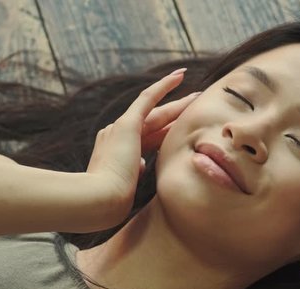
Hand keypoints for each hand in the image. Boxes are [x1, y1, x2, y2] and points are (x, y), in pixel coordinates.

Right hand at [85, 68, 198, 224]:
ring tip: (198, 95)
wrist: (101, 197)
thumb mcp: (127, 186)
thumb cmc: (114, 200)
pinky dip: (163, 86)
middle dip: (175, 115)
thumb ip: (134, 173)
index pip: (148, 141)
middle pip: (154, 124)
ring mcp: (120, 129)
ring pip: (157, 112)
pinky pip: (148, 99)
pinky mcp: (127, 124)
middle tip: (194, 104)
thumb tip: (140, 167)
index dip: (166, 134)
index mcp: (118, 154)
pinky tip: (179, 76)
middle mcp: (116, 137)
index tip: (176, 131)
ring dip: (179, 104)